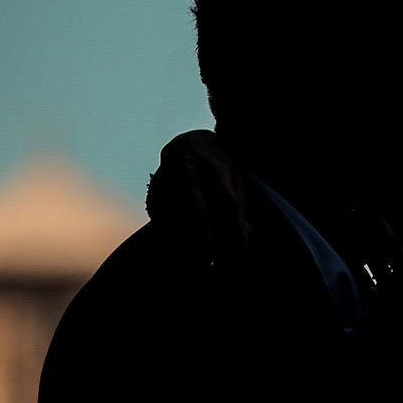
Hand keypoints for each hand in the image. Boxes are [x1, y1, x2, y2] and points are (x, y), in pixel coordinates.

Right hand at [145, 130, 250, 265]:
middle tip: (211, 263)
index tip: (242, 249)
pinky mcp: (155, 181)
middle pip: (198, 211)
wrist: (190, 138)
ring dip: (183, 238)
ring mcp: (169, 174)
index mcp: (217, 167)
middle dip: (206, 239)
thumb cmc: (220, 161)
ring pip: (175, 213)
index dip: (237, 227)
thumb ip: (240, 201)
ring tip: (190, 258)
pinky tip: (171, 241)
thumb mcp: (236, 174)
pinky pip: (158, 210)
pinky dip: (165, 228)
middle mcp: (191, 169)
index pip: (229, 203)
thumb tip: (247, 232)